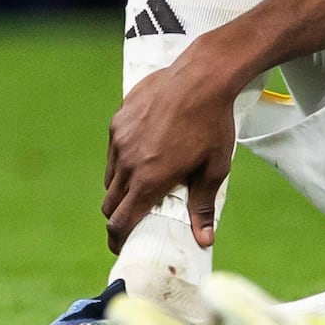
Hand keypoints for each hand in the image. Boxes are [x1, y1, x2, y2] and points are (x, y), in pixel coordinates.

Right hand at [102, 58, 235, 243]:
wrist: (201, 78)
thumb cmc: (213, 125)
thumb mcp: (214, 169)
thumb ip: (202, 205)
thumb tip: (204, 239)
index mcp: (148, 179)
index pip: (120, 220)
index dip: (117, 239)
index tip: (120, 246)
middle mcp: (127, 162)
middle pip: (109, 202)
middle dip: (118, 216)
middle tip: (133, 219)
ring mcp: (119, 139)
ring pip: (110, 176)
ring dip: (120, 188)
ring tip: (142, 185)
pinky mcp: (118, 120)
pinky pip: (113, 150)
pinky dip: (122, 160)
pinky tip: (145, 151)